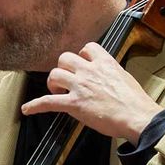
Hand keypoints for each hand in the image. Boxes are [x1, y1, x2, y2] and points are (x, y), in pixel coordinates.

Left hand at [19, 42, 163, 139]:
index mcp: (105, 63)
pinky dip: (35, 105)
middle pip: (64, 58)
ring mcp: (80, 86)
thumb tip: (107, 79)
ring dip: (53, 84)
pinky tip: (27, 109)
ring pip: (54, 74)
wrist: (137, 116)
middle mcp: (90, 71)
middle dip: (63, 69)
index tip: (81, 66)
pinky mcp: (74, 104)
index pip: (86, 48)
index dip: (81, 57)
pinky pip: (48, 102)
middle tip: (66, 81)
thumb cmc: (135, 102)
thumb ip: (111, 74)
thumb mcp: (125, 79)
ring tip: (57, 93)